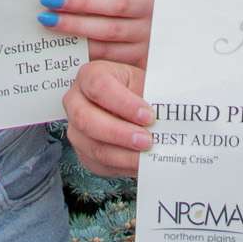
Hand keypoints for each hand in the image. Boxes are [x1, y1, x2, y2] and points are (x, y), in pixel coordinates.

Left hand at [38, 0, 157, 67]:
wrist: (156, 17)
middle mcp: (153, 3)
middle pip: (115, 3)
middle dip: (78, 2)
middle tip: (48, 1)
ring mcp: (150, 31)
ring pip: (111, 30)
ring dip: (76, 26)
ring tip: (49, 19)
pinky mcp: (142, 53)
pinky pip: (111, 53)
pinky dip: (85, 48)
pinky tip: (65, 41)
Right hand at [63, 59, 151, 177]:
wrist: (141, 110)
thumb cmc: (143, 91)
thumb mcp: (149, 80)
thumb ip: (153, 83)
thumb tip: (166, 99)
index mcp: (91, 76)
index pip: (99, 86)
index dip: (123, 103)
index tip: (147, 115)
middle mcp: (76, 101)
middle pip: (85, 119)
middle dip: (118, 132)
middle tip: (146, 140)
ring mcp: (77, 129)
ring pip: (92, 146)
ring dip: (122, 154)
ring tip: (146, 155)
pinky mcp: (84, 151)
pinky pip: (98, 164)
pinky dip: (121, 166)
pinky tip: (139, 163)